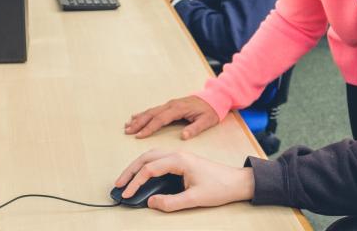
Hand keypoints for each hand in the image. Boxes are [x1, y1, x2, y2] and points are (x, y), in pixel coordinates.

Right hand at [114, 149, 253, 211]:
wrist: (238, 181)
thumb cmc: (220, 188)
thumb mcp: (194, 199)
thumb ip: (171, 202)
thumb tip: (150, 202)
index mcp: (179, 160)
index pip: (149, 169)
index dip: (135, 182)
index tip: (126, 194)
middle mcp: (177, 154)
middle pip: (146, 157)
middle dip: (130, 171)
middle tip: (118, 185)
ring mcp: (180, 155)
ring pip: (151, 155)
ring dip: (136, 165)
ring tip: (126, 179)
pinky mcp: (183, 160)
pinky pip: (158, 158)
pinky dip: (146, 163)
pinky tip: (142, 171)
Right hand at [125, 95, 220, 138]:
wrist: (215, 97)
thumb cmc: (211, 110)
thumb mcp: (207, 121)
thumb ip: (195, 128)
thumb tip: (184, 136)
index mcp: (179, 109)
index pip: (160, 119)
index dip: (149, 128)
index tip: (140, 135)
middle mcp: (172, 105)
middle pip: (152, 114)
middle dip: (139, 123)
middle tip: (128, 131)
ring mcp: (170, 104)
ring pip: (151, 111)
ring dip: (139, 118)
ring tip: (127, 125)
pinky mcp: (170, 105)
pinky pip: (154, 109)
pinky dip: (144, 113)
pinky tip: (135, 116)